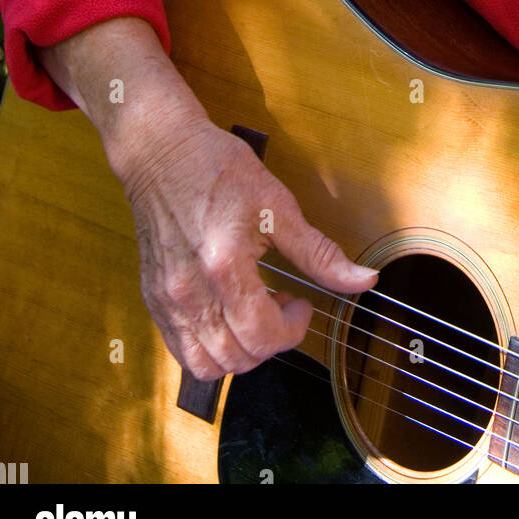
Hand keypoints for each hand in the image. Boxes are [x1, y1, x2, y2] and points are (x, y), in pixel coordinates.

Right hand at [120, 116, 377, 379]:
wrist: (162, 153)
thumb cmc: (218, 170)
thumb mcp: (278, 205)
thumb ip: (320, 253)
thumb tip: (365, 280)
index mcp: (224, 264)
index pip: (262, 335)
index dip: (293, 330)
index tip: (302, 304)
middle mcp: (190, 291)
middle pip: (238, 356)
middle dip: (272, 341)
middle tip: (282, 305)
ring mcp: (166, 299)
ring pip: (207, 365)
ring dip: (241, 353)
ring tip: (253, 314)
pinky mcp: (153, 299)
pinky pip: (181, 352)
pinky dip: (210, 350)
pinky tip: (227, 318)